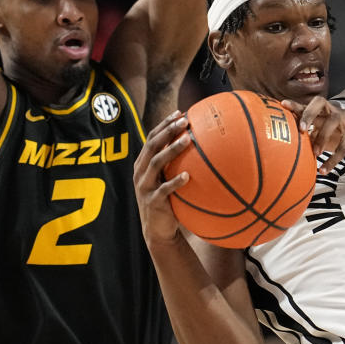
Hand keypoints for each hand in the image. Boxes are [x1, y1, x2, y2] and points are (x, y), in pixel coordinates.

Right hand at [133, 110, 191, 247]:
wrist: (158, 230)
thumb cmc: (168, 200)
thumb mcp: (168, 179)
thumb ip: (177, 164)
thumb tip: (203, 146)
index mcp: (143, 163)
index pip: (152, 137)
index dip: (164, 124)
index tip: (181, 112)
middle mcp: (140, 172)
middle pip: (152, 145)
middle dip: (168, 130)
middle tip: (185, 120)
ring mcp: (144, 186)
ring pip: (155, 163)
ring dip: (172, 150)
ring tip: (187, 140)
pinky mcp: (152, 202)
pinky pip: (164, 190)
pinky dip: (175, 182)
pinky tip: (188, 176)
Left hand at [282, 97, 344, 173]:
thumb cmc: (343, 130)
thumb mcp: (326, 130)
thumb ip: (310, 134)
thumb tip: (287, 148)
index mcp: (324, 112)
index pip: (308, 104)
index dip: (296, 104)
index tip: (283, 104)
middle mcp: (333, 112)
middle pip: (319, 104)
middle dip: (308, 114)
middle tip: (301, 129)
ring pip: (332, 122)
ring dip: (321, 138)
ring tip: (314, 154)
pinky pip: (343, 147)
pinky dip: (332, 160)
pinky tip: (323, 170)